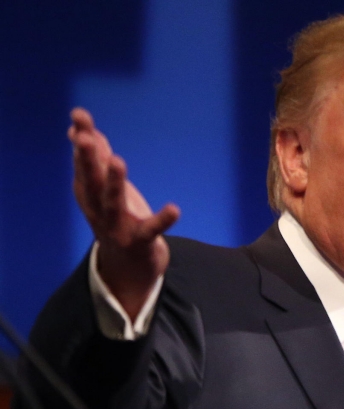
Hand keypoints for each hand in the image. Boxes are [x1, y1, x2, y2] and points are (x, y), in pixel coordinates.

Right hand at [69, 108, 179, 319]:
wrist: (127, 267)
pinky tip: (175, 209)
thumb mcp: (102, 189)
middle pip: (92, 181)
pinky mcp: (140, 241)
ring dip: (115, 182)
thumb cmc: (115, 219)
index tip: (79, 116)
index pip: (83, 163)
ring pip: (113, 203)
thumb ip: (95, 160)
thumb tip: (78, 129)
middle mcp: (99, 209)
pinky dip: (163, 220)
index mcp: (89, 194)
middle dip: (88, 159)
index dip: (82, 140)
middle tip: (87, 136)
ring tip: (119, 161)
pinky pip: (152, 229)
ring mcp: (118, 226)